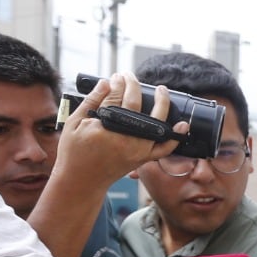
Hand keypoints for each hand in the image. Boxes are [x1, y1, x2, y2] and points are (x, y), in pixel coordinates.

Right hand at [57, 74, 184, 188]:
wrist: (82, 181)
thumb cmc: (74, 152)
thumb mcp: (74, 123)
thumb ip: (91, 101)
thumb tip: (107, 82)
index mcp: (106, 127)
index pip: (115, 97)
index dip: (118, 83)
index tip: (117, 76)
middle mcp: (125, 138)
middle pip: (135, 104)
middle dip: (133, 86)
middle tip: (129, 76)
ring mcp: (137, 149)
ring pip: (156, 122)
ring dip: (162, 104)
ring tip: (161, 90)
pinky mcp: (142, 159)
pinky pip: (164, 148)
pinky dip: (174, 137)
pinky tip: (182, 124)